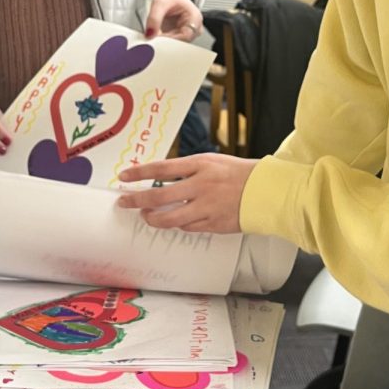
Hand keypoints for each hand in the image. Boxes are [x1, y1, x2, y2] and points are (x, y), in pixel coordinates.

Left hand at [117, 154, 257, 232]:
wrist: (265, 191)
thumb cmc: (238, 174)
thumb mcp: (211, 161)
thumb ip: (188, 170)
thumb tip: (161, 178)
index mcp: (200, 165)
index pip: (162, 168)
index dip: (140, 173)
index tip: (124, 176)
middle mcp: (201, 186)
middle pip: (159, 196)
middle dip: (137, 200)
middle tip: (124, 202)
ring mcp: (207, 207)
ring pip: (170, 218)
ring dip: (154, 219)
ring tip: (147, 216)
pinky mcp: (213, 224)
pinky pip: (187, 227)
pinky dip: (178, 224)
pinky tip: (174, 220)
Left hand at [145, 0, 202, 42]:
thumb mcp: (160, 2)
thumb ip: (154, 18)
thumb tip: (150, 34)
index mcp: (195, 18)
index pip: (184, 37)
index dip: (169, 40)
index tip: (156, 39)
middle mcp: (195, 28)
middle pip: (180, 43)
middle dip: (164, 42)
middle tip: (151, 38)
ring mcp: (188, 34)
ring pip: (175, 45)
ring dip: (163, 42)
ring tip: (153, 35)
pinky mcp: (180, 37)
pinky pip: (171, 44)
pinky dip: (162, 41)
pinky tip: (156, 36)